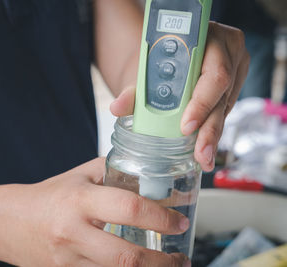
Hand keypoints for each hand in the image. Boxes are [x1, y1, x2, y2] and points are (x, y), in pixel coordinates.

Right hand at [0, 158, 190, 266]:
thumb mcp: (80, 176)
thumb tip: (148, 173)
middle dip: (163, 262)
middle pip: (127, 257)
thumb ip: (113, 172)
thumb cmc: (49, 196)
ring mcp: (69, 259)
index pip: (130, 209)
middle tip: (180, 257)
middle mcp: (74, 232)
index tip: (179, 222)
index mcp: (80, 200)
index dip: (162, 218)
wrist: (10, 222)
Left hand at [110, 22, 249, 171]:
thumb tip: (117, 107)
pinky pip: (225, 107)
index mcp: (206, 37)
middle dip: (209, 128)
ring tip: (202, 156)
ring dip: (212, 132)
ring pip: (226, 104)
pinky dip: (212, 126)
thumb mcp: (146, 69)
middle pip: (222, 93)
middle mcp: (227, 49)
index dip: (201, 102)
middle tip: (201, 155)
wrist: (169, 52)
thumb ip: (133, 89)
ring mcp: (235, 65)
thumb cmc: (159, 58)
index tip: (186, 127)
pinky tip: (204, 144)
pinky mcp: (235, 81)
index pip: (212, 73)